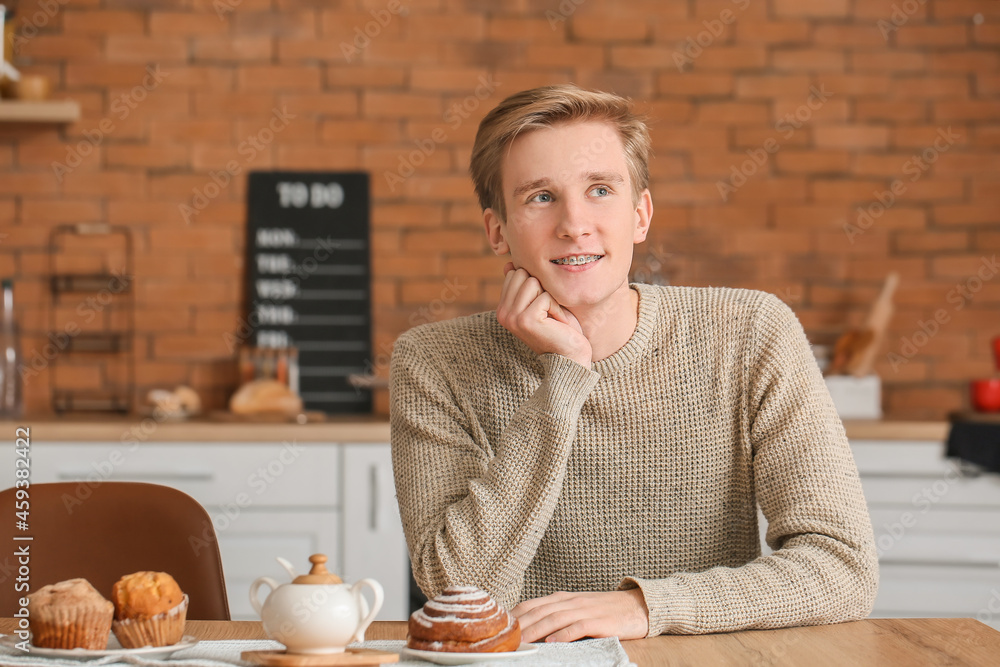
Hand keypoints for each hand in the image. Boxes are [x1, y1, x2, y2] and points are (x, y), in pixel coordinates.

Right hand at [496, 263, 591, 366]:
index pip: (516, 273)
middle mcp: (503, 313)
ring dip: (550, 298)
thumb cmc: (559, 328)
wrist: (570, 356)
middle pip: (523, 274)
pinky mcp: (525, 320)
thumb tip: (508, 264)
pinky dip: (557, 308)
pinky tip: (556, 323)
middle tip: (547, 311)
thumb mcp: (539, 302)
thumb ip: (523, 286)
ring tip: (551, 316)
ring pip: (533, 282)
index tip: (541, 306)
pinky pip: (545, 296)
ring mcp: (512, 317)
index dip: (536, 285)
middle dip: (542, 288)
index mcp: (503, 308)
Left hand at [511, 589, 648, 642]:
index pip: (531, 604)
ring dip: (536, 630)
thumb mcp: (576, 609)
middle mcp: (570, 601)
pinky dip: (564, 634)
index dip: (515, 615)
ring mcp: (584, 609)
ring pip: (554, 618)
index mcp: (562, 598)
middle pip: (539, 611)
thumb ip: (556, 615)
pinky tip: (553, 642)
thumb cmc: (604, 611)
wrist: (637, 606)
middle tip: (505, 638)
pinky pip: (578, 627)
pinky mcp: (599, 620)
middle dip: (520, 625)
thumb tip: (531, 629)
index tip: (499, 627)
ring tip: (522, 642)